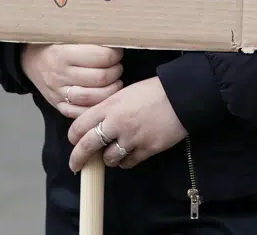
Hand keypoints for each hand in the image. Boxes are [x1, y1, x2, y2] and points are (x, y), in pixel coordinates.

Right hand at [22, 44, 123, 118]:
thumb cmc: (54, 44)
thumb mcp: (68, 34)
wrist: (30, 60)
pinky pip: (82, 112)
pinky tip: (104, 97)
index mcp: (62, 54)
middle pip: (101, 78)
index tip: (117, 51)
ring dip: (112, 89)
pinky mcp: (58, 106)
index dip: (115, 54)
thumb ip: (88, 37)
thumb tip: (115, 36)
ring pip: (94, 98)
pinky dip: (96, 106)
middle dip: (116, 71)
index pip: (101, 57)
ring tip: (115, 81)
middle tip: (118, 66)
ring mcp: (58, 93)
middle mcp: (60, 75)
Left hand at [69, 77, 187, 171]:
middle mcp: (116, 123)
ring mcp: (131, 138)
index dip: (73, 137)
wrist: (182, 96)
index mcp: (110, 105)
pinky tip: (129, 154)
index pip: (80, 126)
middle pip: (87, 146)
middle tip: (76, 166)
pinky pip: (128, 163)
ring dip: (108, 159)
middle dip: (78, 159)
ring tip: (113, 154)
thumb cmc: (154, 91)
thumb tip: (96, 125)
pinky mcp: (146, 149)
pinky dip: (126, 161)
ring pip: (108, 159)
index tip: (74, 142)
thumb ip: (109, 108)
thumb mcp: (125, 93)